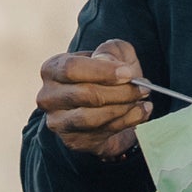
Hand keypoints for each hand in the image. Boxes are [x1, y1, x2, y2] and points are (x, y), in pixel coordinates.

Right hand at [36, 39, 154, 159]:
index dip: (102, 71)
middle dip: (119, 92)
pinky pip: (101, 133)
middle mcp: (48, 97)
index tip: (128, 73)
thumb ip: (111, 51)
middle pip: (84, 94)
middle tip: (143, 88)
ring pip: (91, 118)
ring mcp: (58, 122)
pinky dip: (127, 122)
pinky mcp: (73, 140)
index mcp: (52, 69)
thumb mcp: (112, 55)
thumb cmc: (106, 77)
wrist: (106, 108)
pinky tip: (141, 112)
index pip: (71, 68)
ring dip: (123, 108)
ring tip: (143, 100)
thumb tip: (109, 63)